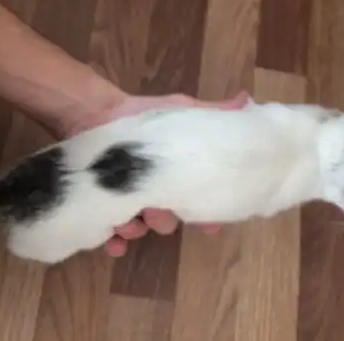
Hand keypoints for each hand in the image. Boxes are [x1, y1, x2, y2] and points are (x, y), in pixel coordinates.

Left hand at [68, 91, 251, 257]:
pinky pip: (109, 233)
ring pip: (138, 229)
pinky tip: (115, 242)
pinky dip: (114, 240)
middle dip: (163, 220)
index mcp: (175, 176)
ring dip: (135, 228)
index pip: (197, 201)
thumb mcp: (181, 110)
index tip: (212, 225)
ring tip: (128, 220)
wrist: (97, 111)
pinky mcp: (101, 205)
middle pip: (166, 220)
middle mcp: (154, 192)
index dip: (206, 216)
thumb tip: (246, 100)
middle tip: (156, 211)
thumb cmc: (142, 116)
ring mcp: (127, 201)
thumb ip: (213, 112)